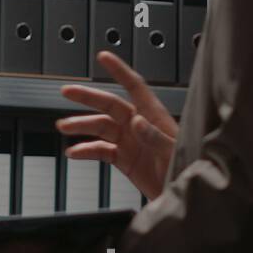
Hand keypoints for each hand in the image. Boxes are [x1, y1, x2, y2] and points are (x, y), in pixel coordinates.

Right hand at [57, 51, 178, 199]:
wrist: (185, 195)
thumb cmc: (188, 170)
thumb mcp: (175, 152)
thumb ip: (156, 137)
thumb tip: (137, 122)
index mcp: (154, 118)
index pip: (135, 87)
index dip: (119, 70)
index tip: (103, 57)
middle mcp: (139, 126)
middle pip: (110, 105)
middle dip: (88, 97)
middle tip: (68, 91)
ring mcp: (130, 142)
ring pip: (100, 127)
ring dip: (81, 125)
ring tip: (63, 127)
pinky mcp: (124, 159)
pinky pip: (100, 150)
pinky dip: (85, 150)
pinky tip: (74, 152)